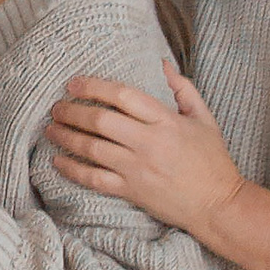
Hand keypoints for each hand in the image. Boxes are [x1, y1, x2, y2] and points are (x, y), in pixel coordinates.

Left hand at [44, 61, 244, 235]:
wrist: (218, 205)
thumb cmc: (212, 160)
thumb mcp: (204, 119)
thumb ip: (183, 89)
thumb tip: (161, 64)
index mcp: (167, 121)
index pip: (124, 96)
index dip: (95, 87)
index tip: (74, 83)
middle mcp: (149, 143)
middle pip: (101, 121)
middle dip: (73, 111)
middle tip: (56, 106)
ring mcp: (138, 169)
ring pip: (93, 148)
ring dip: (66, 136)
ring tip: (51, 128)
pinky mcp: (132, 191)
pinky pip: (94, 179)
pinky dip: (72, 169)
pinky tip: (57, 161)